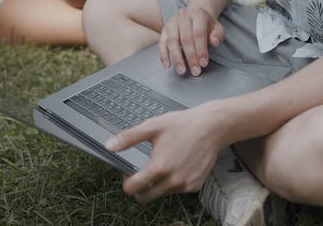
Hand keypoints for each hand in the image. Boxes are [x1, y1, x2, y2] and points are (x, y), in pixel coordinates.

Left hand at [105, 103, 225, 202]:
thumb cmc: (184, 125)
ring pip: (161, 194)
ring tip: (165, 162)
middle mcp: (172, 180)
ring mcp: (185, 185)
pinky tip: (178, 165)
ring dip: (157, 184)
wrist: (212, 127)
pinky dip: (173, 182)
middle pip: (144, 197)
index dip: (126, 181)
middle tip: (143, 171)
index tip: (130, 172)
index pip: (132, 189)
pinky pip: (177, 190)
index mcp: (158, 167)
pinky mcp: (195, 186)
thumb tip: (109, 146)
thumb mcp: (153, 127)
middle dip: (139, 188)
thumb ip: (129, 138)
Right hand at [159, 6, 223, 76]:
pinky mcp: (164, 29)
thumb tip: (214, 42)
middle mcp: (183, 16)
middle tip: (195, 71)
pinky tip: (167, 65)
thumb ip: (218, 35)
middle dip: (190, 57)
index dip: (201, 50)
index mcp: (198, 14)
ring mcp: (172, 22)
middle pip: (185, 39)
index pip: (198, 33)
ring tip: (181, 71)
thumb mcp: (217, 28)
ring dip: (176, 58)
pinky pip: (162, 43)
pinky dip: (163, 55)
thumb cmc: (206, 25)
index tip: (203, 63)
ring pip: (172, 41)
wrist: (194, 15)